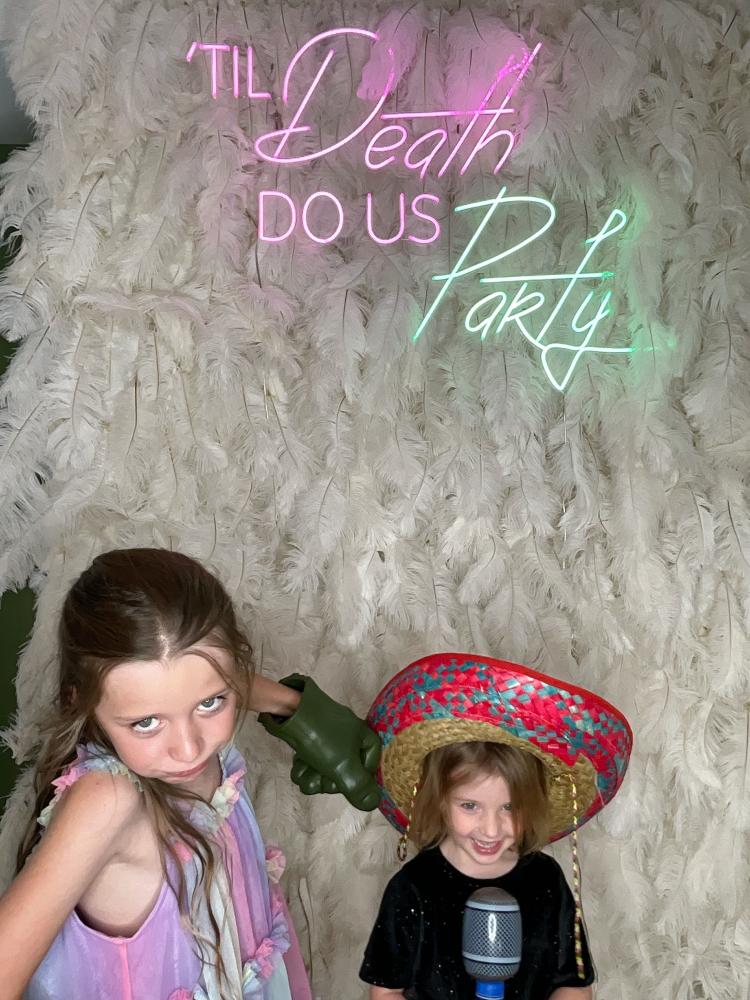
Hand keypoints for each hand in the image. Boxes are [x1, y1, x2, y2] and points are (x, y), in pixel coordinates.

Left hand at [258, 674, 381, 810]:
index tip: (345, 785)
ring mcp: (330, 734)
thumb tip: (374, 803)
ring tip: (304, 775)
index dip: (357, 781)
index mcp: (364, 737)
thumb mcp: (342, 766)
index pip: (370, 767)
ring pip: (326, 766)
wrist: (288, 709)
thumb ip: (359, 787)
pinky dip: (305, 766)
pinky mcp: (312, 734)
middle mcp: (350, 735)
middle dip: (328, 780)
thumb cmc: (321, 737)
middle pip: (345, 769)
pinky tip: (298, 768)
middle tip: (320, 780)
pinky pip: (314, 757)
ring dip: (313, 776)